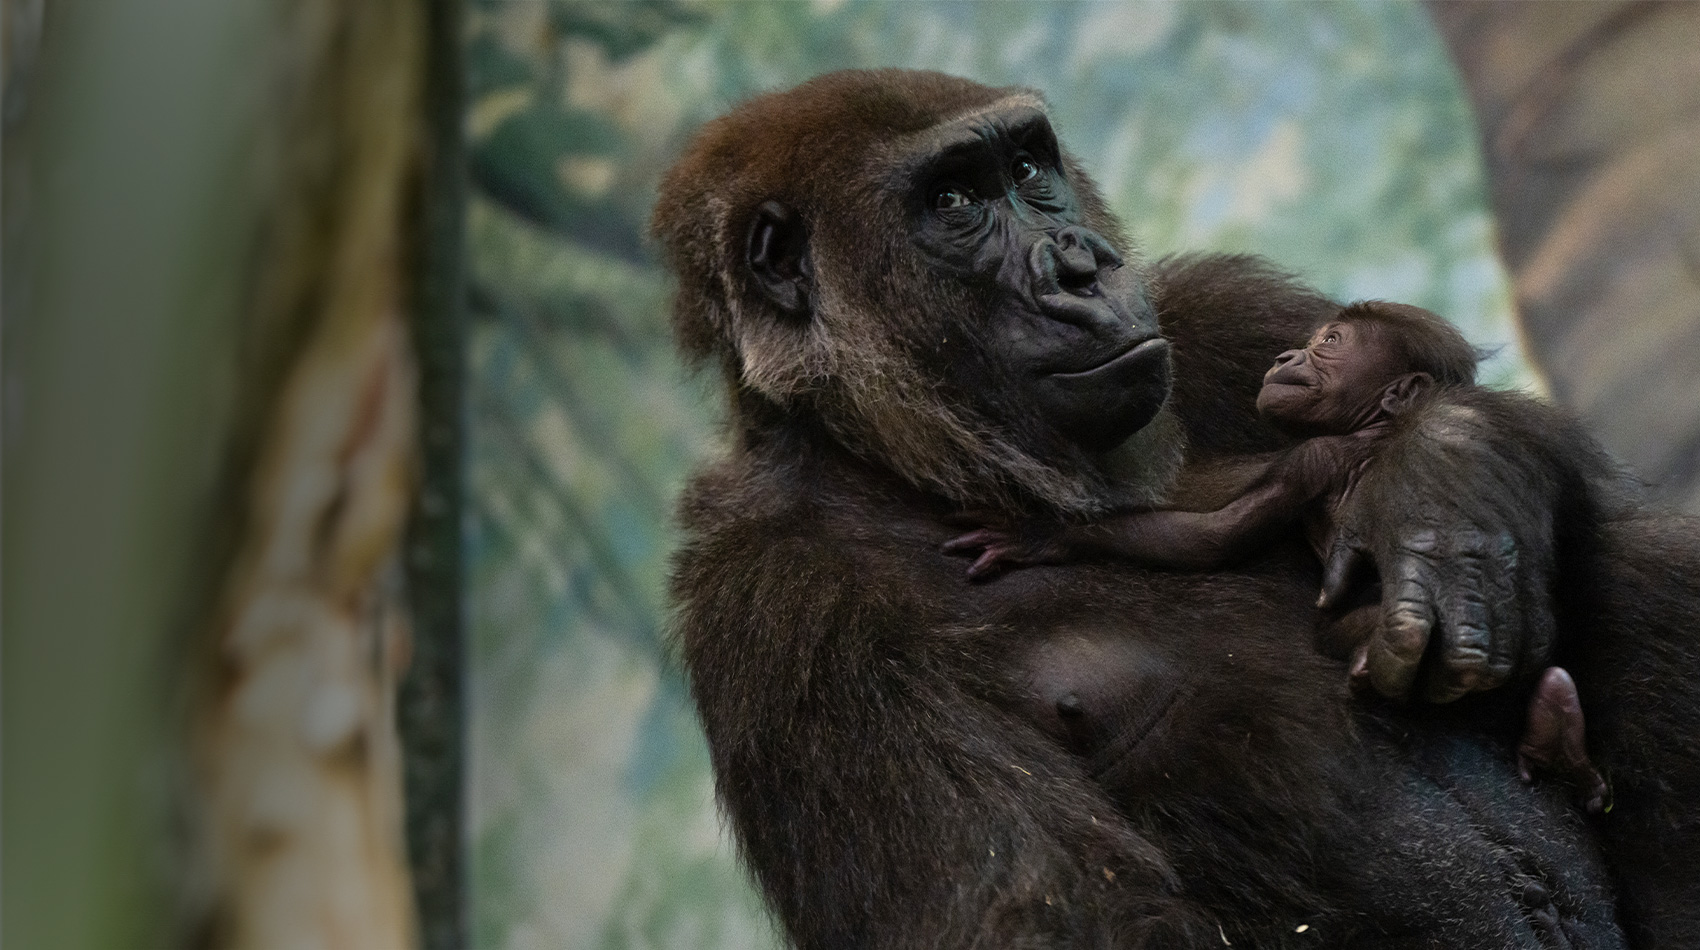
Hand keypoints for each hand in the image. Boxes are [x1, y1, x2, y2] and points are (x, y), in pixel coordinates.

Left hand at [941, 516, 1073, 579]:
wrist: (1066, 537)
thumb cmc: (1051, 535)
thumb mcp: (1030, 530)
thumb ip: (1016, 532)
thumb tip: (1007, 539)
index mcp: (1009, 518)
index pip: (981, 511)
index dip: (964, 513)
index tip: (947, 516)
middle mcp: (1005, 525)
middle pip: (975, 523)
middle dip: (956, 526)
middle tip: (939, 530)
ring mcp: (1009, 537)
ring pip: (978, 537)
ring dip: (960, 543)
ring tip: (944, 550)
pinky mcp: (1013, 551)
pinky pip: (992, 557)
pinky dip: (980, 564)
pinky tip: (970, 574)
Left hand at [1321, 486, 1556, 704]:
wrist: (1487, 436)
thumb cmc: (1410, 478)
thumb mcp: (1360, 516)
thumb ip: (1341, 570)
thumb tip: (1327, 613)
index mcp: (1415, 554)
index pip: (1406, 635)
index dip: (1389, 672)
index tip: (1375, 674)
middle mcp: (1468, 570)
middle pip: (1464, 665)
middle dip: (1434, 690)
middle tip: (1414, 681)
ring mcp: (1511, 577)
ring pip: (1503, 664)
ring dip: (1471, 685)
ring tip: (1445, 673)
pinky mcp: (1541, 581)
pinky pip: (1537, 647)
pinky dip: (1511, 668)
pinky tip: (1484, 659)